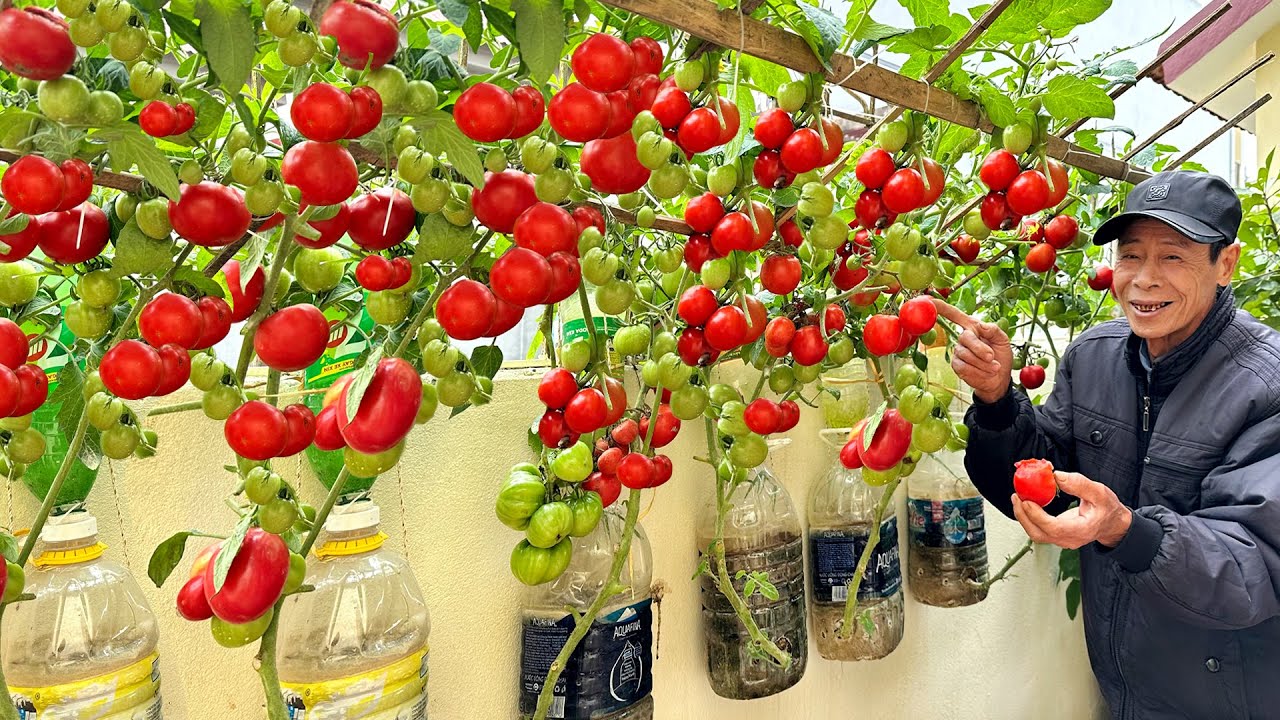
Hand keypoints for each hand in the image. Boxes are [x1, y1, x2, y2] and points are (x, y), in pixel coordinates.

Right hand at [932, 298, 1013, 402]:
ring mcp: (958, 352)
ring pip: (966, 355)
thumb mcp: (1003, 340)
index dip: (942, 307)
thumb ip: (993, 330)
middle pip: (965, 337)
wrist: (1000, 379)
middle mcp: (963, 338)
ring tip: (994, 367)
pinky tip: (986, 373)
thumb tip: (981, 325)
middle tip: (992, 357)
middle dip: (980, 348)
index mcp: (973, 327)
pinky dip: (979, 371)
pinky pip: (964, 367)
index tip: (931, 302)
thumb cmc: (1001, 356)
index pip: (955, 315)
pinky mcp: (957, 365)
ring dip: (983, 363)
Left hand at [1011, 471, 1132, 548]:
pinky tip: (1026, 504)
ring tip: (1018, 499)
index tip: (1028, 502)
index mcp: (1082, 530)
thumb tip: (1057, 476)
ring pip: (1037, 534)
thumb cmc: (1107, 509)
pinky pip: (1039, 530)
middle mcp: (1070, 538)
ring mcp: (1062, 539)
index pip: (1055, 528)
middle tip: (1017, 497)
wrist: (1112, 523)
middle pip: (1040, 534)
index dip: (1038, 516)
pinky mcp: (1057, 536)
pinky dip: (1029, 517)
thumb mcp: (1100, 492)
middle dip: (1024, 516)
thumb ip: (1079, 484)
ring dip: (1023, 517)